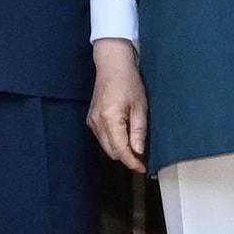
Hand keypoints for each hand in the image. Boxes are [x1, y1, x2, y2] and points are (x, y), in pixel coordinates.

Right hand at [87, 39, 147, 171]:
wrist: (112, 65)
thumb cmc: (129, 82)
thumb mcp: (140, 107)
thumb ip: (138, 131)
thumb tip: (139, 152)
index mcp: (109, 119)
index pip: (120, 150)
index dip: (132, 162)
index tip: (143, 168)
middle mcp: (97, 123)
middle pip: (111, 152)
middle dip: (126, 157)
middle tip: (142, 156)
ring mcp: (91, 121)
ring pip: (106, 147)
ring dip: (119, 150)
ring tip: (134, 144)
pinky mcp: (91, 119)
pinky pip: (102, 138)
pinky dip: (113, 142)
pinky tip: (124, 134)